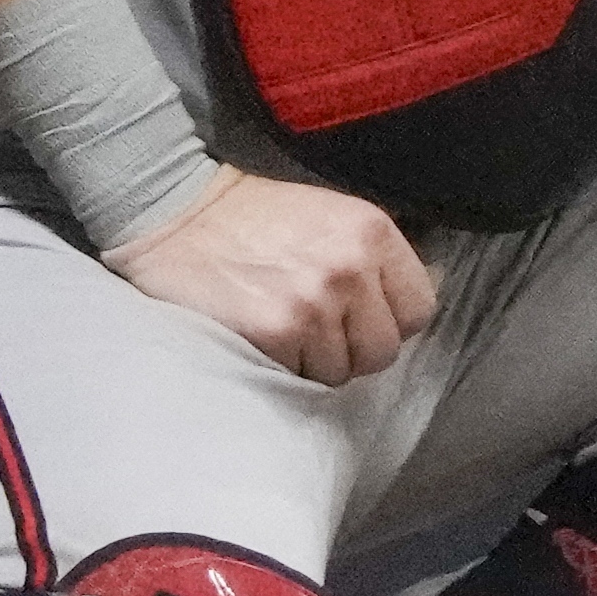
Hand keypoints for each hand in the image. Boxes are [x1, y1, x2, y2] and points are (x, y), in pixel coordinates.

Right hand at [111, 166, 439, 383]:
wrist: (178, 216)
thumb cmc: (255, 219)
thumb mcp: (332, 217)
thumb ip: (373, 259)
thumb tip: (408, 308)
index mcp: (372, 232)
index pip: (419, 309)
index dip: (390, 323)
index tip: (362, 320)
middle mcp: (350, 268)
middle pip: (383, 350)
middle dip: (352, 350)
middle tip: (317, 332)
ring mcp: (314, 303)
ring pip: (340, 373)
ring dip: (313, 363)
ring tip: (283, 330)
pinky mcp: (275, 332)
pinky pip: (300, 379)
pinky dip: (281, 369)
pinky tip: (261, 339)